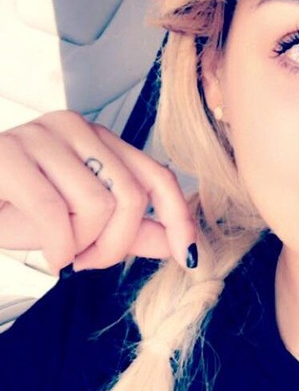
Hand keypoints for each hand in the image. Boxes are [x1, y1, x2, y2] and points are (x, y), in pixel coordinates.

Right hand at [0, 111, 197, 272]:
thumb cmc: (12, 210)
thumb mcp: (79, 225)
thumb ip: (126, 230)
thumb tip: (173, 242)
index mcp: (97, 140)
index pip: (157, 176)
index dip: (178, 217)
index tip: (187, 255)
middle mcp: (74, 128)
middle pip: (132, 196)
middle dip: (116, 246)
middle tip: (88, 262)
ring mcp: (39, 136)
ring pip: (99, 206)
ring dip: (83, 247)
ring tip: (61, 252)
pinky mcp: (7, 155)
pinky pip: (56, 212)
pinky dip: (59, 248)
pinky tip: (51, 258)